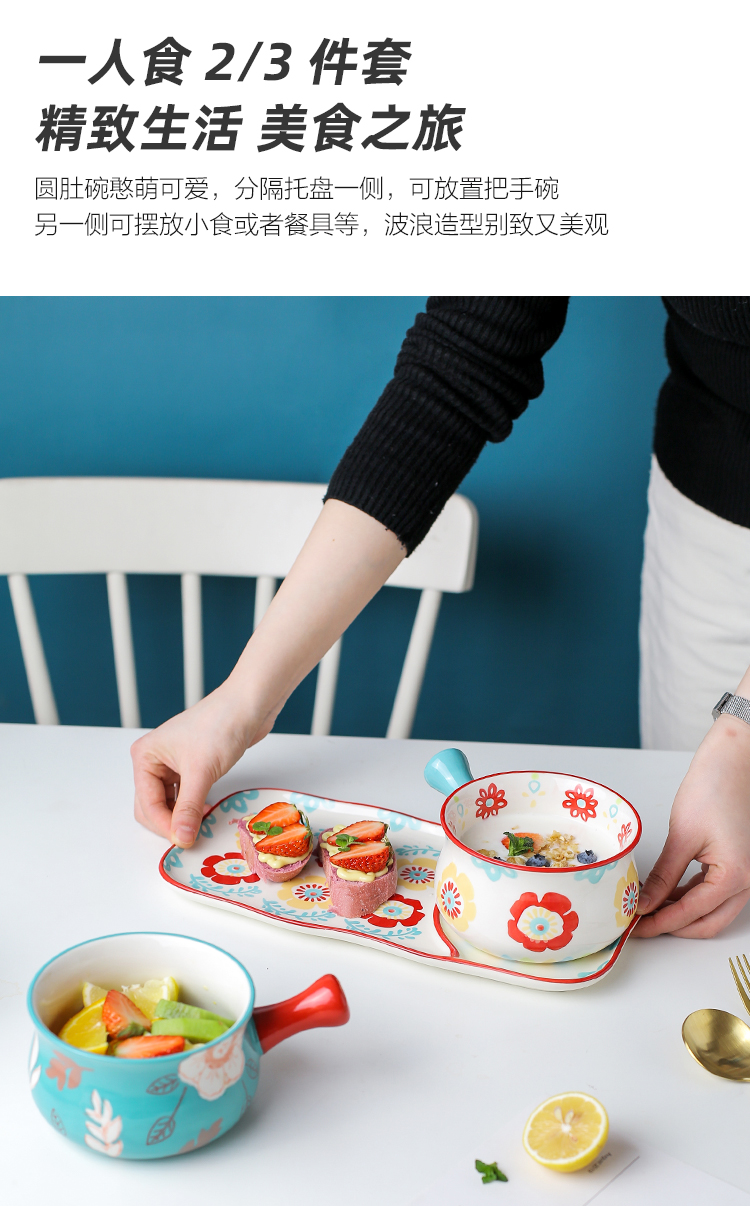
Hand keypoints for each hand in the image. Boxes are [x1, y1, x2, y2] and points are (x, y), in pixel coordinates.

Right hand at [131, 685, 270, 847]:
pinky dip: (193, 806)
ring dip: (182, 816)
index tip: (184, 841)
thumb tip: (180, 838)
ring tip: (201, 825)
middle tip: (191, 837)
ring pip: (169, 802)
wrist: (249, 704)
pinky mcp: (192, 765)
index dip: (164, 825)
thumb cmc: (221, 725)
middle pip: (152, 806)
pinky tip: (206, 811)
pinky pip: (185, 795)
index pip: (147, 804)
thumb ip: (188, 808)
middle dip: (169, 822)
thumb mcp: (201, 771)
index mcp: (145, 756)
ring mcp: (173, 762)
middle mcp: (154, 760)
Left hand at [636, 715, 749, 937]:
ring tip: (647, 909)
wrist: (733, 762)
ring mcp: (746, 876)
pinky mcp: (738, 866)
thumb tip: (644, 903)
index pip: (692, 914)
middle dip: (672, 927)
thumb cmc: (713, 790)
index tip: (635, 928)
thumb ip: (664, 876)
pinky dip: (692, 899)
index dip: (660, 924)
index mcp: (735, 877)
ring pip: (713, 912)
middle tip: (639, 925)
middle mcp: (747, 883)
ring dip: (682, 915)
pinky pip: (715, 894)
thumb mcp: (682, 836)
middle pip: (707, 924)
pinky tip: (666, 894)